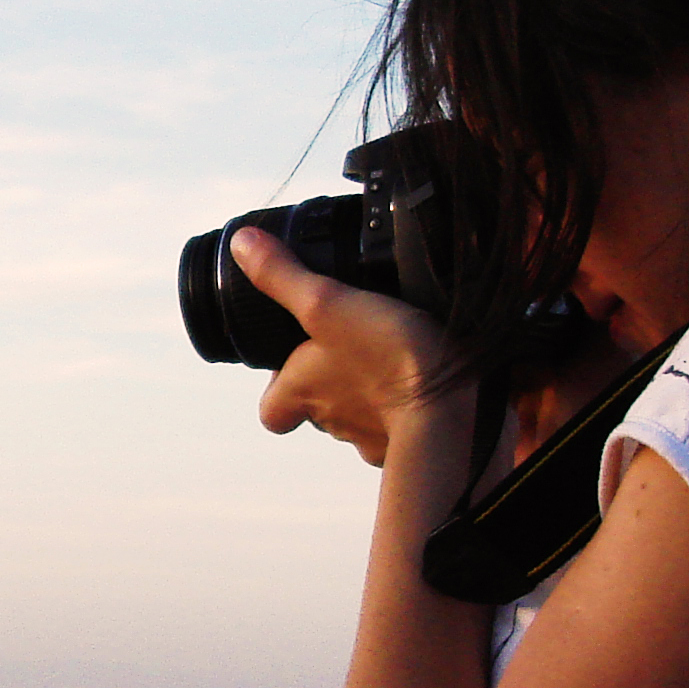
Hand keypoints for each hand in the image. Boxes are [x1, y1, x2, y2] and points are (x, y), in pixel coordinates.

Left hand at [236, 224, 460, 466]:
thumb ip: (283, 275)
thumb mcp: (327, 301)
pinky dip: (406, 407)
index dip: (277, 389)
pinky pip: (401, 428)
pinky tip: (423, 381)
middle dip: (329, 382)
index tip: (290, 364)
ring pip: (360, 417)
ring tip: (392, 358)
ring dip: (370, 393)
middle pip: (318, 409)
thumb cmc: (385, 356)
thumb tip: (242, 244)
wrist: (446, 409)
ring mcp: (371, 436)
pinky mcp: (411, 443)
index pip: (272, 410)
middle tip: (351, 345)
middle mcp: (331, 421)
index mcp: (303, 391)